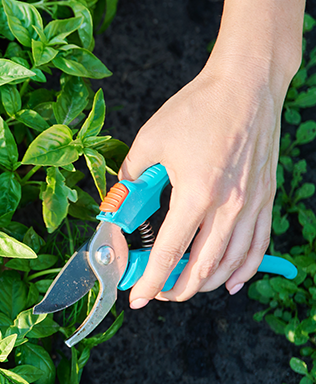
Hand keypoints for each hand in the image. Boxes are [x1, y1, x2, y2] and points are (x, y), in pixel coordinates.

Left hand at [119, 52, 284, 308]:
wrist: (247, 85)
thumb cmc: (197, 108)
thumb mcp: (150, 140)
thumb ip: (131, 178)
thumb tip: (117, 206)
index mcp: (197, 192)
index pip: (171, 252)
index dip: (151, 280)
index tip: (136, 298)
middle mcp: (229, 205)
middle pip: (204, 267)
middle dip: (177, 289)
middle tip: (157, 294)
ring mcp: (252, 204)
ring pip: (232, 263)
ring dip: (206, 283)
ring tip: (184, 288)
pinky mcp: (265, 198)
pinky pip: (258, 246)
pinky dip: (244, 269)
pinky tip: (230, 281)